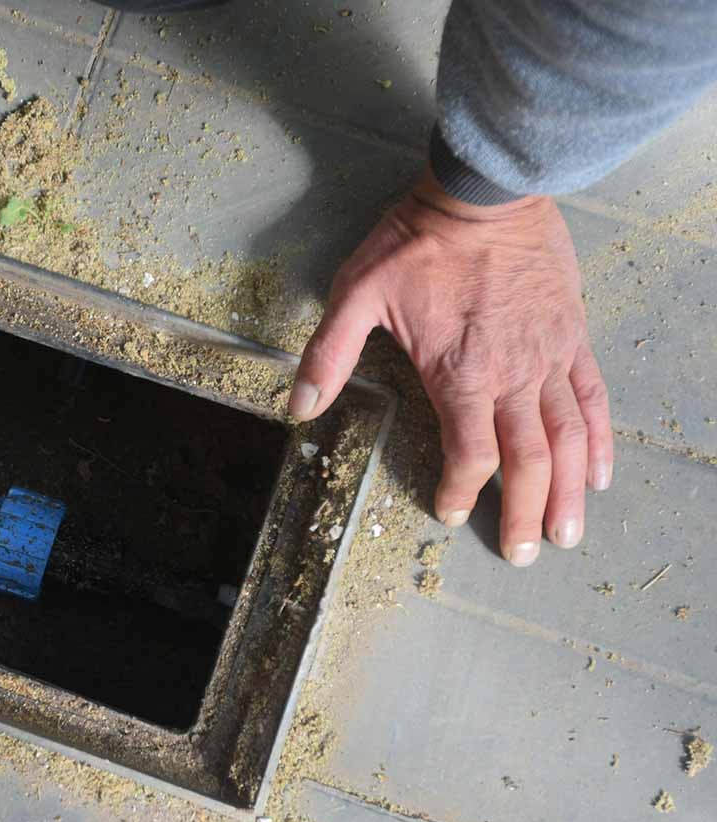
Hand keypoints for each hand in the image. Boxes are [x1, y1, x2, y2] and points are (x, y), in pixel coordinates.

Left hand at [290, 169, 612, 565]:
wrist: (484, 191)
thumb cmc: (417, 242)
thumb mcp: (356, 293)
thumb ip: (328, 355)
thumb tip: (298, 406)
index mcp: (458, 373)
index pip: (470, 454)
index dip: (462, 492)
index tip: (451, 513)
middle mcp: (511, 375)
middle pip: (527, 460)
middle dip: (524, 512)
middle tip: (524, 555)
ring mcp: (548, 357)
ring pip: (568, 438)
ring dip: (569, 491)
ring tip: (568, 533)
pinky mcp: (571, 336)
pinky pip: (593, 397)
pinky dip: (599, 439)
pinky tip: (599, 474)